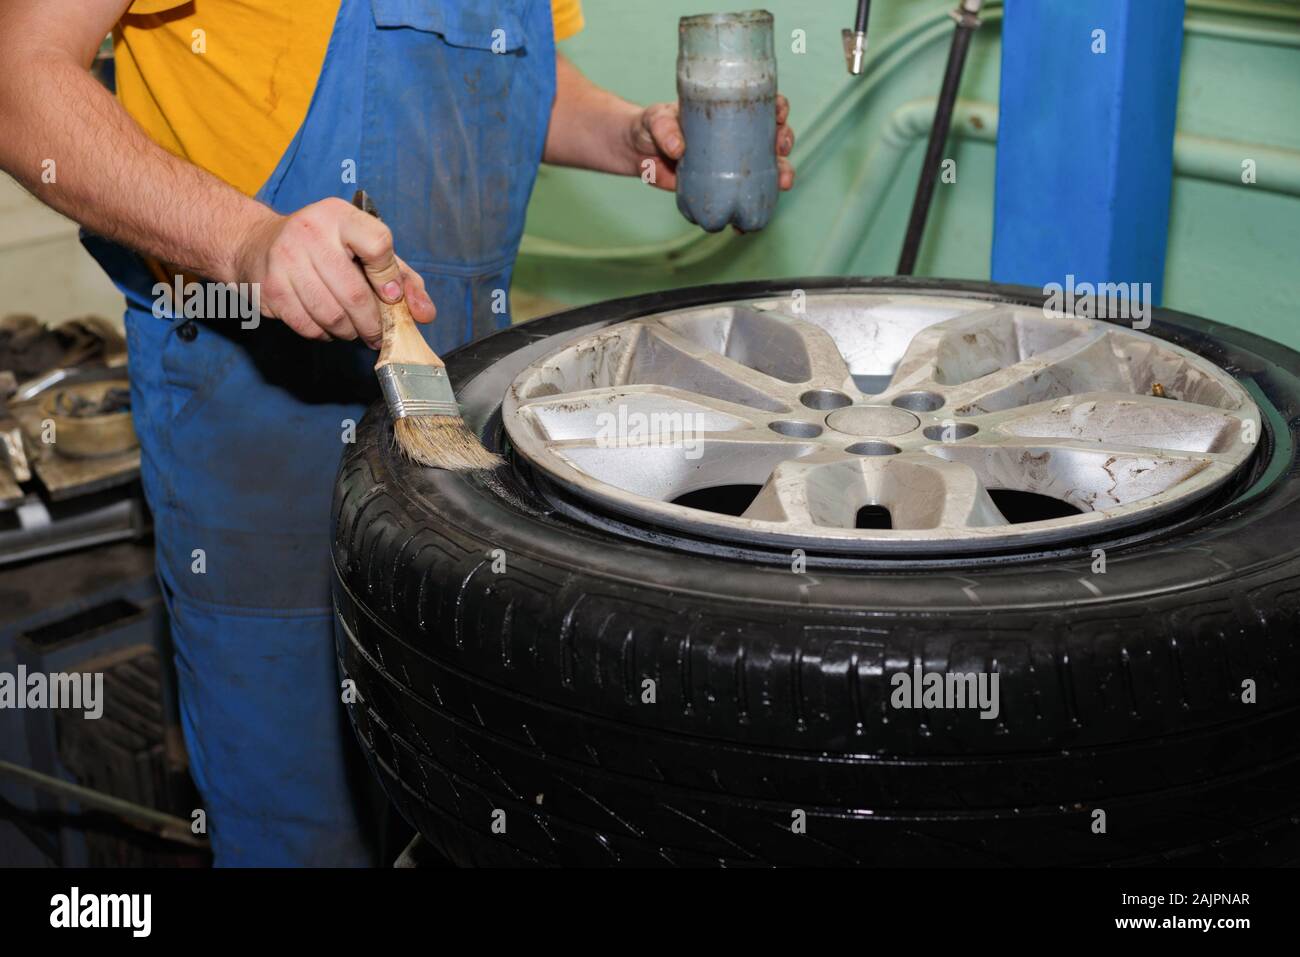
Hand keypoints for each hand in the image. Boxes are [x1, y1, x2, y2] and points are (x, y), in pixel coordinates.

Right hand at [233, 197, 434, 346]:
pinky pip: (308, 327)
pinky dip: (324, 334)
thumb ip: (402, 278)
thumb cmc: (324, 247)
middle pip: (355, 294)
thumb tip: (425, 314)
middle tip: (377, 333)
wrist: (258, 243)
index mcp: (340, 216)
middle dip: (373, 324)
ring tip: (352, 329)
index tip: (391, 296)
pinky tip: (326, 325)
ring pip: (332, 316)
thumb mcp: (365, 248)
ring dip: (349, 332)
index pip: (378, 244)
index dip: (390, 278)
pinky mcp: (270, 288)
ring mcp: (286, 260)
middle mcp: (310, 232)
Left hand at [630, 93, 795, 191]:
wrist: (637, 152)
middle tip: (781, 149)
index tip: (779, 113)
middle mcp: (736, 133)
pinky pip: (744, 194)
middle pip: (772, 134)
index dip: (777, 106)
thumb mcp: (656, 120)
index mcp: (727, 109)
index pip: (760, 103)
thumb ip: (665, 129)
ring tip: (784, 183)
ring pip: (767, 166)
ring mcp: (731, 160)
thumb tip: (679, 149)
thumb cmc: (650, 126)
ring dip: (782, 174)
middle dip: (785, 141)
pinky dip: (752, 206)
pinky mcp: (721, 184)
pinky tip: (755, 216)